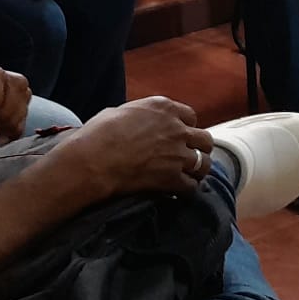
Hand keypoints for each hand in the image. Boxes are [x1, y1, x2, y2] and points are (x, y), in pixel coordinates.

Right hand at [53, 94, 215, 198]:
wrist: (93, 159)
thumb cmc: (98, 134)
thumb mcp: (118, 112)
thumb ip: (137, 115)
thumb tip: (133, 121)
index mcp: (164, 108)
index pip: (191, 116)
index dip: (186, 128)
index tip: (180, 136)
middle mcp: (176, 128)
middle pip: (204, 139)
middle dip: (199, 148)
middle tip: (190, 157)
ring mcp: (177, 153)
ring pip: (204, 163)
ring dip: (198, 170)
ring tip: (189, 176)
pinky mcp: (173, 177)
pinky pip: (192, 186)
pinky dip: (187, 189)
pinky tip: (178, 191)